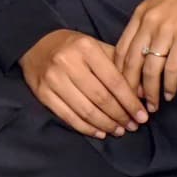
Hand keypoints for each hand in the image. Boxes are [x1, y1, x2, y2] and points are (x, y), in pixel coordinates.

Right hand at [20, 27, 150, 138]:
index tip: (142, 116)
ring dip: (106, 124)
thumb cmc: (72, 47)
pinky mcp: (42, 93)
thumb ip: (120, 67)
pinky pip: (68, 116)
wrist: (34, 43)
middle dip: (120, 116)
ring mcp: (53, 79)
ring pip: (85, 110)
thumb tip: (143, 93)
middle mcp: (68, 63)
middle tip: (132, 126)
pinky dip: (86, 128)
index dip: (130, 102)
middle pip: (101, 98)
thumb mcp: (97, 47)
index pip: (114, 81)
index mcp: (86, 48)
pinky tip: (99, 132)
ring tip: (118, 131)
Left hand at [109, 0, 176, 104]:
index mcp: (140, 14)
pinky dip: (170, 85)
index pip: (120, 50)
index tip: (121, 89)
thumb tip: (144, 47)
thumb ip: (149, 23)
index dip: (119, 73)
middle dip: (130, 88)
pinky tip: (170, 94)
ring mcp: (166, 29)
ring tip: (152, 106)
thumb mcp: (161, 3)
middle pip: (131, 62)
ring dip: (150, 92)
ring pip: (150, 69)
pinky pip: (172, 68)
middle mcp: (149, 22)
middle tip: (132, 106)